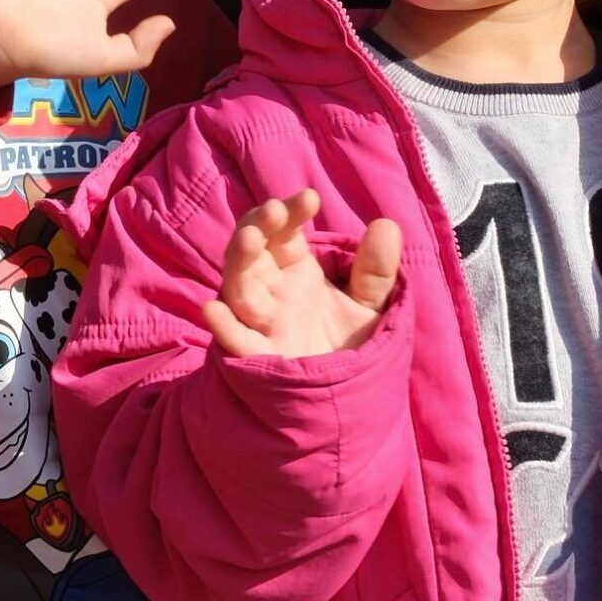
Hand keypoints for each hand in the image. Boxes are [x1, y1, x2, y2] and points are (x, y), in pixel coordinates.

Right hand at [202, 190, 399, 358]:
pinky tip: (213, 310)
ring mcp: (263, 324)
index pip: (282, 233)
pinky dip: (224, 328)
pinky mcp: (263, 357)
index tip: (310, 199)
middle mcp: (272, 293)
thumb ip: (375, 269)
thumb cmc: (352, 348)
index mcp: (295, 273)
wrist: (351, 401)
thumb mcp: (371, 305)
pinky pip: (237, 341)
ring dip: (240, 261)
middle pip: (251, 252)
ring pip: (239, 286)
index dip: (289, 213)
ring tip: (252, 238)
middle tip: (276, 211)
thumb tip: (388, 225)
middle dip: (258, 227)